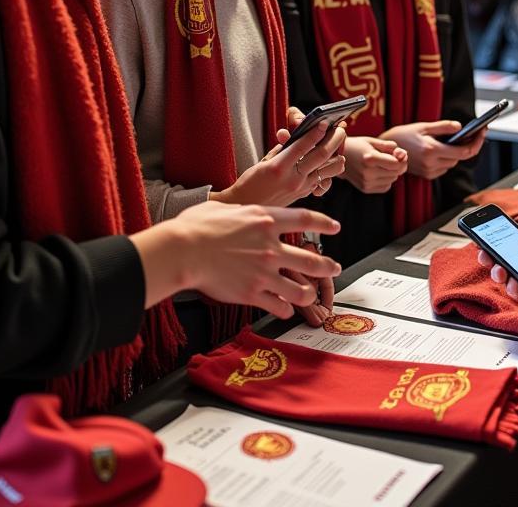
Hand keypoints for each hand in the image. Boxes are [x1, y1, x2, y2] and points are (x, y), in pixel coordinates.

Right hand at [149, 201, 341, 317]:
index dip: (325, 223)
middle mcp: (271, 247)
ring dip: (310, 294)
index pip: (306, 219)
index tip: (335, 227)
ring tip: (311, 295)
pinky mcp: (252, 294)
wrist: (182, 250)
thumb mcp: (227, 208)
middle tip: (335, 268)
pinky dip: (285, 309)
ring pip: (301, 290)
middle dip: (329, 266)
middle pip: (313, 260)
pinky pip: (280, 307)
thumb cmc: (197, 225)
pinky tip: (284, 308)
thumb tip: (246, 213)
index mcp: (266, 220)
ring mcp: (264, 272)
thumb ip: (245, 212)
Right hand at [212, 106, 345, 206]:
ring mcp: (301, 188)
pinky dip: (329, 172)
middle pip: (321, 155)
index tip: (325, 122)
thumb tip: (295, 137)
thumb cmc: (250, 183)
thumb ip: (281, 149)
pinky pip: (322, 181)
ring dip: (337, 157)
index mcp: (279, 166)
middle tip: (341, 128)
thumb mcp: (262, 162)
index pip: (303, 145)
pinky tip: (331, 164)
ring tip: (340, 147)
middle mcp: (293, 178)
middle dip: (334, 139)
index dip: (316, 132)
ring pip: (328, 170)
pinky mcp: (303, 195)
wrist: (247, 207)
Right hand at [341, 135, 407, 193]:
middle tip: (390, 157)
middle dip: (398, 165)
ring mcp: (366, 182)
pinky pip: (386, 187)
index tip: (397, 154)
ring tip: (381, 164)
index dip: (402, 159)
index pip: (397, 165)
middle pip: (396, 173)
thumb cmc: (358, 146)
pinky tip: (377, 172)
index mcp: (370, 158)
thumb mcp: (373, 141)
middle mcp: (368, 173)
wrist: (337, 157)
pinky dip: (386, 180)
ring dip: (392, 172)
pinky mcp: (365, 189)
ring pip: (392, 180)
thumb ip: (390, 147)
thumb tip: (404, 154)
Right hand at [381, 121, 485, 181]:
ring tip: (450, 140)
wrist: (386, 149)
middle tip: (470, 132)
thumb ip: (444, 127)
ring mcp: (429, 172)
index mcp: (432, 150)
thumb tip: (460, 127)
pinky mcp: (427, 175)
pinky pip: (444, 168)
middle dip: (465, 146)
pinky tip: (439, 149)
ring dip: (454, 153)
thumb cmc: (404, 135)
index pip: (464, 152)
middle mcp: (431, 164)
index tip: (482, 132)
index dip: (476, 143)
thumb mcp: (424, 126)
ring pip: (452, 164)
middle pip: (459, 158)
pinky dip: (446, 159)